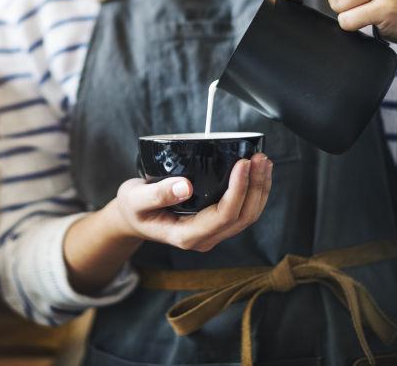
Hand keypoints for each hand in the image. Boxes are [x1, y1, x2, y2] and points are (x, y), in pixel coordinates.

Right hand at [107, 153, 272, 251]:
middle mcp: (204, 239)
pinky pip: (243, 212)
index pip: (224, 215)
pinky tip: (257, 172)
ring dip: (260, 188)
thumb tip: (185, 187)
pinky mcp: (216, 223)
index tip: (242, 163)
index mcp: (187, 236)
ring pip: (248, 215)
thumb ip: (157, 194)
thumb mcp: (135, 199)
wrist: (132, 218)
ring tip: (263, 161)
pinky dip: (254, 191)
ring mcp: (212, 233)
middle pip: (243, 216)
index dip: (238, 189)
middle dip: (256, 186)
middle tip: (259, 157)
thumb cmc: (133, 208)